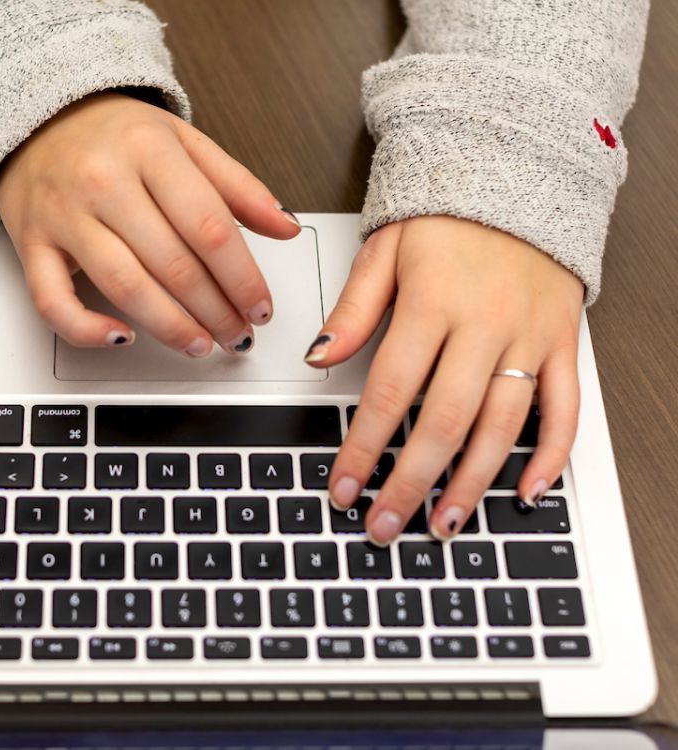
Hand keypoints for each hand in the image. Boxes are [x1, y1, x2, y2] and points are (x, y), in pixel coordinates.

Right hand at [0, 92, 300, 355]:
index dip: (243, 278)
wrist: (38, 118)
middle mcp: (104, 181)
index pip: (209, 227)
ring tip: (201, 344)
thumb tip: (286, 227)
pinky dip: (86, 329)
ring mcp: (64, 216)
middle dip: (216, 311)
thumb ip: (237, 186)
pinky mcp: (32, 245)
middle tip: (238, 334)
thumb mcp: (184, 142)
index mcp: (148, 150)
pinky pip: (53, 301)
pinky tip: (121, 338)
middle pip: (174, 264)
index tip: (260, 307)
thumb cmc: (114, 136)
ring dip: (171, 327)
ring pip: (125, 287)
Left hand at [307, 216, 583, 544]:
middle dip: (410, 483)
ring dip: (472, 484)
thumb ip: (353, 309)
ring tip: (443, 524)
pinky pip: (565, 407)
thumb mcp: (385, 249)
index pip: (390, 393)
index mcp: (432, 304)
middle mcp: (484, 326)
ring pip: (503, 426)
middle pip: (444, 422)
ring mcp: (529, 338)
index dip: (363, 448)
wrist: (522, 172)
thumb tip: (318, 358)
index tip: (344, 488)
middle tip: (385, 526)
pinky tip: (528, 491)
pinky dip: (552, 454)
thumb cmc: (447, 214)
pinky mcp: (562, 342)